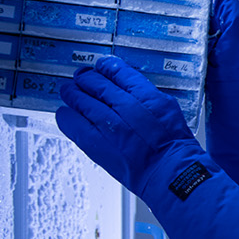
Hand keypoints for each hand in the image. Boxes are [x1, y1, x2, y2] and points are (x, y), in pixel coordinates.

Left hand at [56, 56, 197, 194]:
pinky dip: (66, 115)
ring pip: (77, 98)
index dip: (105, 66)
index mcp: (146, 96)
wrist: (169, 172)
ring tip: (71, 93)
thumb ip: (144, 94)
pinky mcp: (94, 142)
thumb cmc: (172, 144)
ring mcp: (107, 125)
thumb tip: (125, 85)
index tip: (101, 67)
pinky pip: (69, 121)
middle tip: (82, 79)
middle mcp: (125, 107)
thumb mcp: (167, 107)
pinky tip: (68, 113)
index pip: (117, 70)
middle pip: (93, 82)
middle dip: (85, 78)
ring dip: (72, 94)